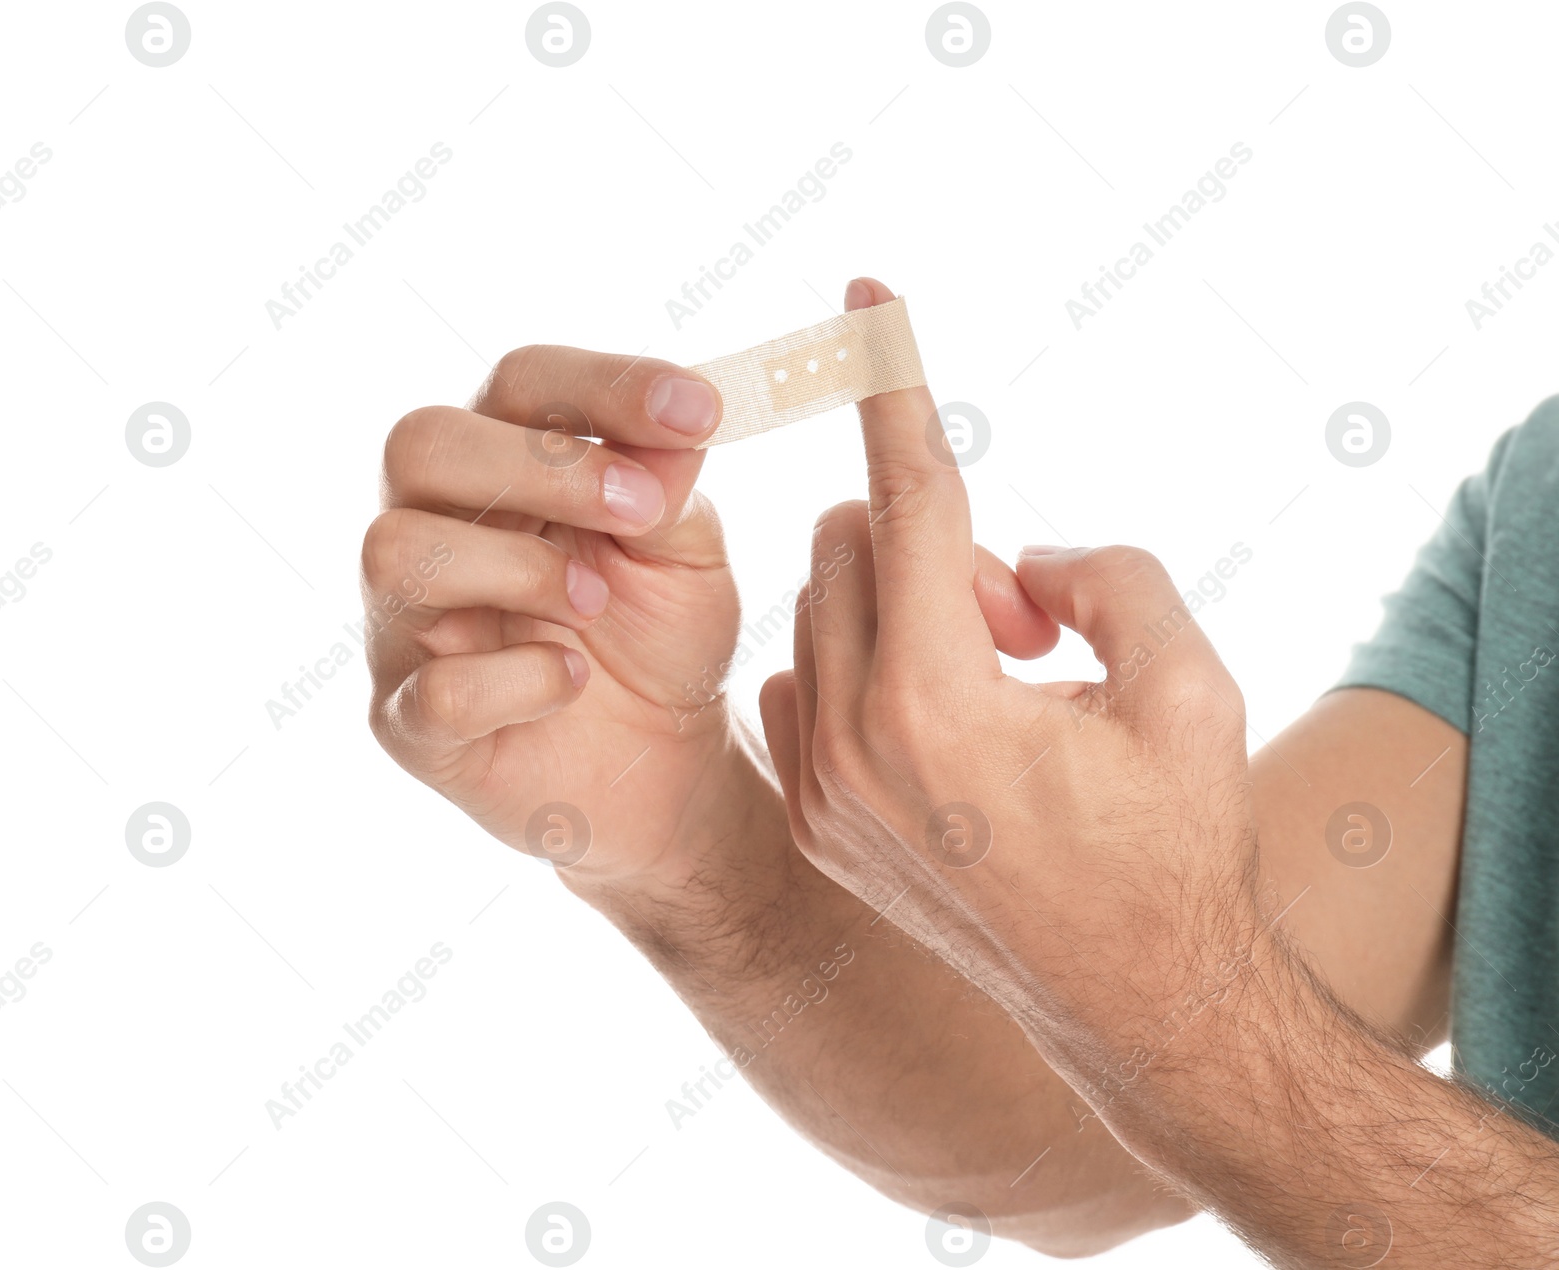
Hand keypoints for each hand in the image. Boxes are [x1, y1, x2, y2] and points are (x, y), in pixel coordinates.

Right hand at [363, 346, 744, 883]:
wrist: (668, 770)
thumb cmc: (662, 639)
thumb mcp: (685, 551)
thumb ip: (668, 485)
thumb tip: (671, 429)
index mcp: (502, 466)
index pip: (519, 383)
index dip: (604, 384)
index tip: (702, 411)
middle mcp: (435, 529)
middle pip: (420, 443)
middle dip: (541, 465)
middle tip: (640, 510)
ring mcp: (409, 628)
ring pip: (395, 550)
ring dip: (517, 566)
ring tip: (596, 602)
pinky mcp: (411, 725)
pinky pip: (430, 690)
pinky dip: (518, 680)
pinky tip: (573, 679)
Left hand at [759, 281, 1261, 1093]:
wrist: (1138, 1001)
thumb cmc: (1179, 847)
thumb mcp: (1188, 686)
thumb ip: (1107, 574)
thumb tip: (1021, 557)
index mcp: (938, 702)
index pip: (909, 500)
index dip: (894, 387)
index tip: (865, 296)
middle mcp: (851, 744)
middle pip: (849, 544)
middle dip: (932, 540)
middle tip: (1021, 616)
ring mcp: (818, 790)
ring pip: (818, 610)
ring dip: (900, 603)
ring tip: (991, 679)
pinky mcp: (810, 822)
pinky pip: (796, 683)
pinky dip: (855, 665)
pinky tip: (933, 725)